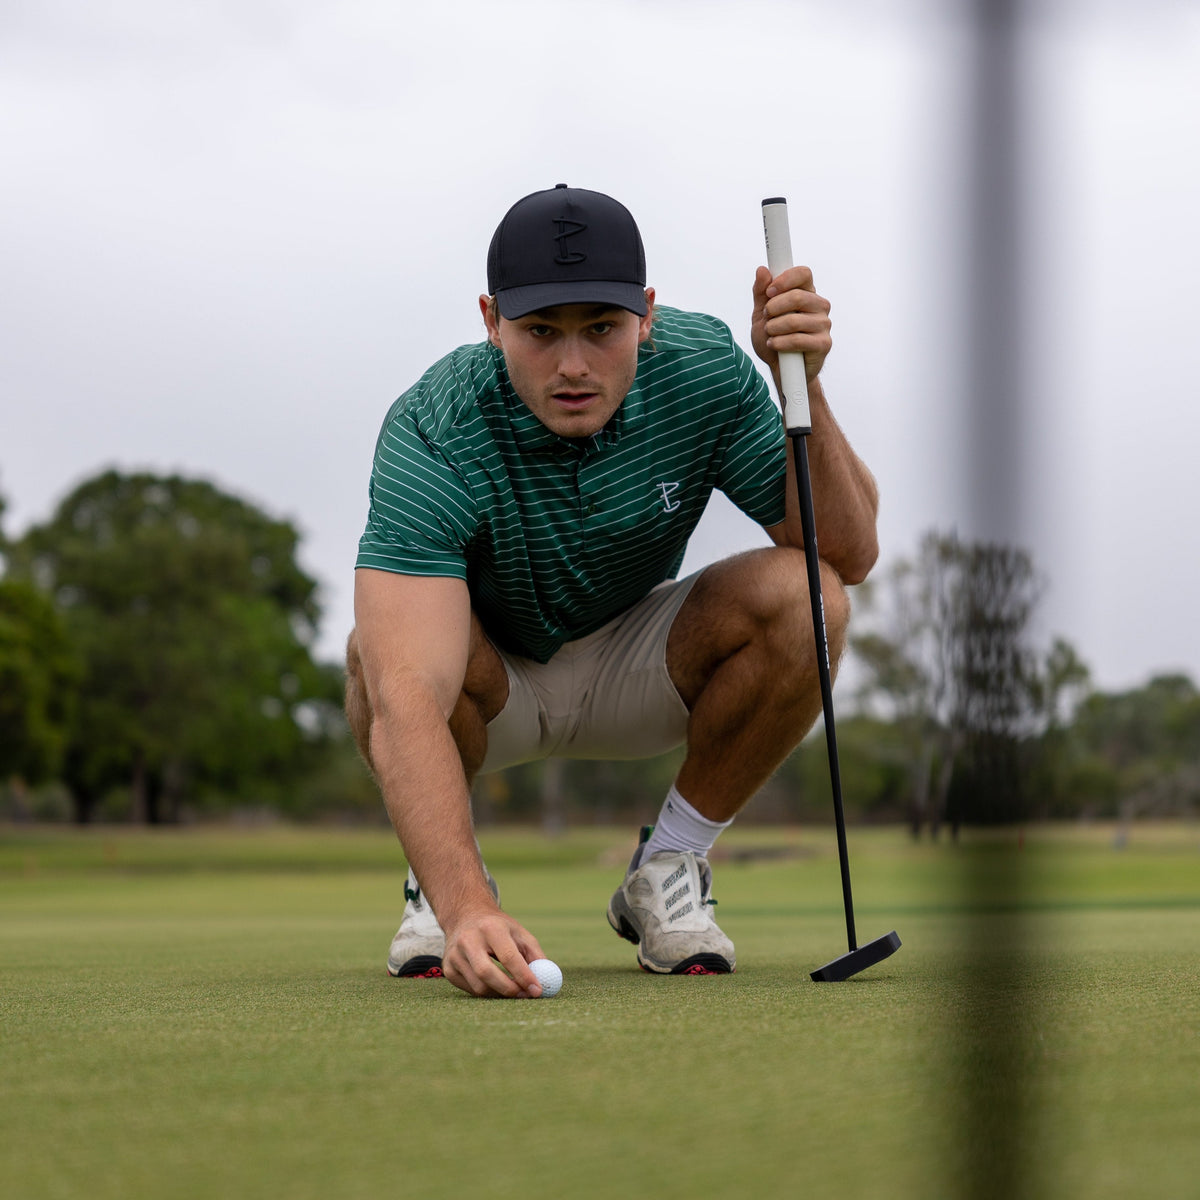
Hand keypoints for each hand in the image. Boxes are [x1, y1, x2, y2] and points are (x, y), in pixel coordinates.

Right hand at [442, 911, 547, 997]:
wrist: (465, 917)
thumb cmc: (498, 928)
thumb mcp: (519, 933)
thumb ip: (535, 954)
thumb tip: (548, 978)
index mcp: (490, 927)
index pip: (507, 956)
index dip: (524, 975)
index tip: (537, 990)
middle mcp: (468, 939)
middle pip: (487, 973)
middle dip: (509, 990)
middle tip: (525, 997)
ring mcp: (454, 955)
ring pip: (478, 986)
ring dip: (499, 994)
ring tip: (513, 990)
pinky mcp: (448, 968)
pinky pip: (470, 989)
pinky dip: (487, 992)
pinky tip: (495, 984)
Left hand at [751, 265, 832, 383]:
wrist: (780, 370)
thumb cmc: (773, 339)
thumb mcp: (761, 315)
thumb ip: (761, 293)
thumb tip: (762, 270)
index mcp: (807, 293)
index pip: (803, 273)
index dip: (785, 279)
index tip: (769, 292)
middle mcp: (819, 306)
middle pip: (798, 296)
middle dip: (774, 308)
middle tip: (766, 318)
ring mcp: (824, 324)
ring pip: (795, 320)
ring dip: (774, 328)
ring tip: (769, 334)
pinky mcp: (824, 344)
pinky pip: (799, 339)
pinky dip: (780, 343)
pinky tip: (774, 344)